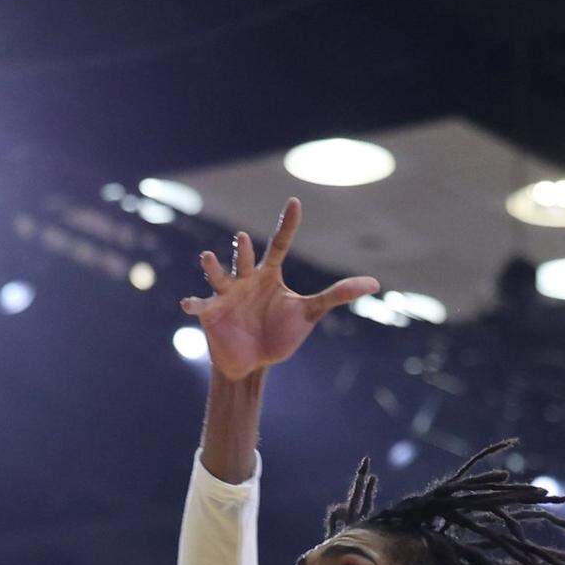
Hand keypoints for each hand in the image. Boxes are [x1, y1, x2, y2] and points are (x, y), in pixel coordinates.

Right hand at [181, 197, 378, 380]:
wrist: (253, 362)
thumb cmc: (280, 334)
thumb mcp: (309, 314)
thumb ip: (336, 295)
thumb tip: (375, 283)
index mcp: (269, 275)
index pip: (279, 244)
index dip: (287, 224)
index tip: (295, 202)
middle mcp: (246, 279)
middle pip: (244, 259)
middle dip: (241, 251)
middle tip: (242, 240)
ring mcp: (226, 295)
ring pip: (219, 276)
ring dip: (212, 268)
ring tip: (208, 259)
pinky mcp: (210, 313)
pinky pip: (201, 305)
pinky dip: (194, 304)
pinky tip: (189, 304)